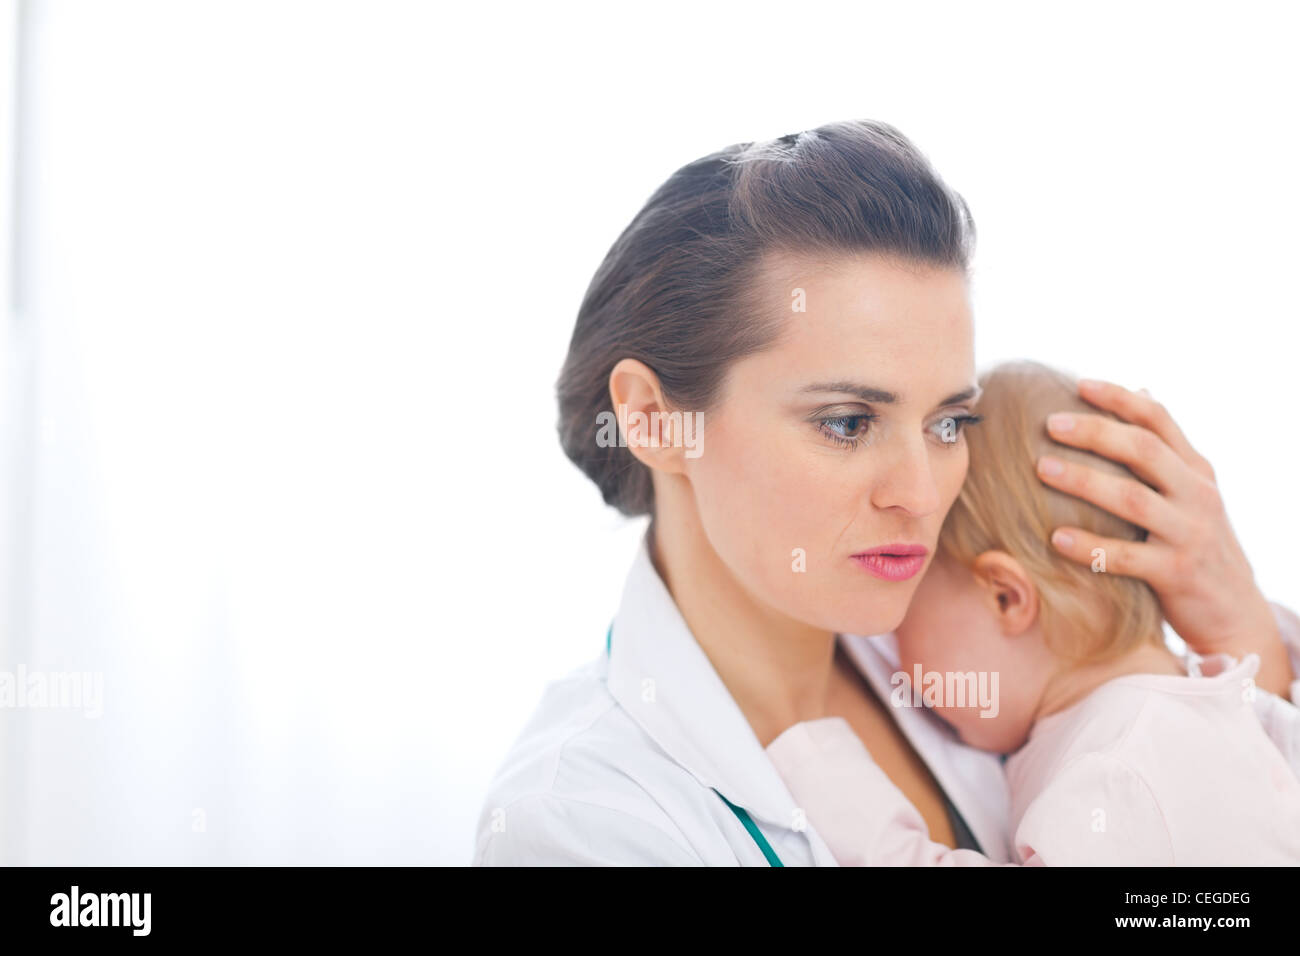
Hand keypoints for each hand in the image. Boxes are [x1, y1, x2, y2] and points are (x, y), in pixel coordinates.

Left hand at [1035, 378, 1294, 695]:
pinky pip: (1128, 557)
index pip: (1160, 420)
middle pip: (1144, 451)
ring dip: (1085, 481)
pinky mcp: (1177, 573)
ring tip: (1042, 469)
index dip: (1120, 399)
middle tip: (1049, 423)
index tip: (1079, 384)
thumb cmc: (1196, 545)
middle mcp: (1197, 495)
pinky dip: (1092, 546)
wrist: (1234, 613)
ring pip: (1134, 499)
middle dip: (1096, 432)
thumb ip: (1166, 448)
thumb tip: (1143, 389)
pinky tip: (1056, 538)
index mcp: (1195, 470)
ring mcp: (1189, 534)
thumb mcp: (1190, 491)